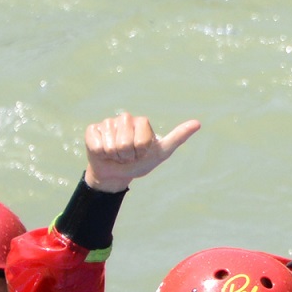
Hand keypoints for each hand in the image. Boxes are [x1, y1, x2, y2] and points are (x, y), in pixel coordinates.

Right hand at [81, 113, 200, 193]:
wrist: (117, 173)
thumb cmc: (140, 163)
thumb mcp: (161, 153)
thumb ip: (178, 137)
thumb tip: (198, 123)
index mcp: (141, 122)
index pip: (141, 140)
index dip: (140, 152)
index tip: (141, 153)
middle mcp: (124, 119)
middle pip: (124, 142)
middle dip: (126, 155)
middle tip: (127, 156)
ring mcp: (107, 123)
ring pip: (110, 145)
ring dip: (113, 156)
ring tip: (116, 154)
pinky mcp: (93, 130)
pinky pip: (96, 144)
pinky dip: (100, 153)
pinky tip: (103, 151)